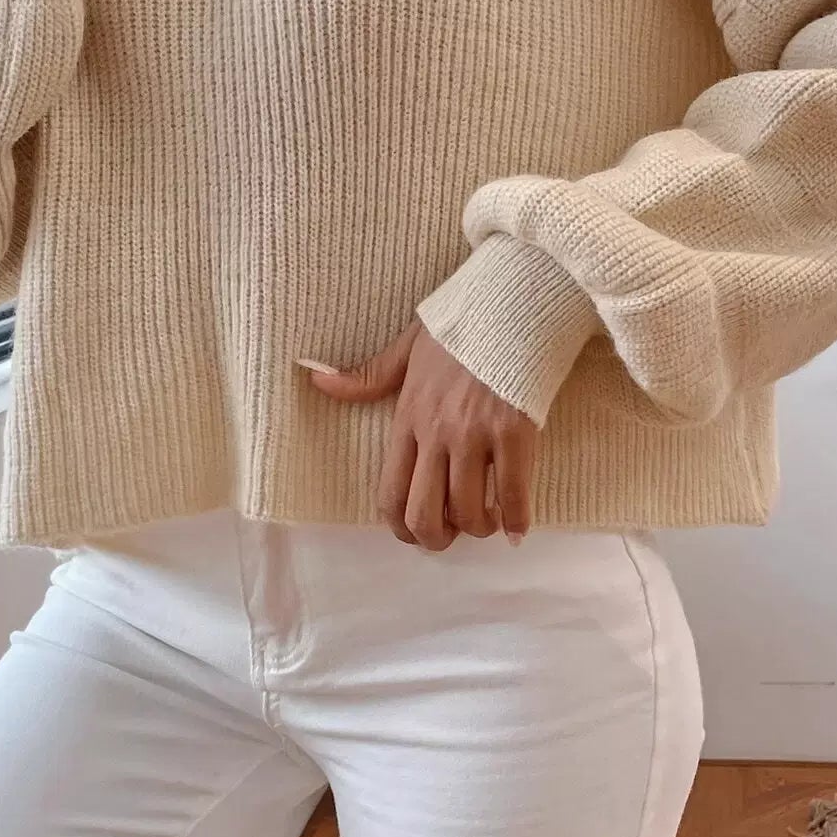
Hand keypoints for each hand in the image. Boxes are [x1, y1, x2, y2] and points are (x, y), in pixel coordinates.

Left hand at [304, 322, 537, 551]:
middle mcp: (436, 433)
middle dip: (438, 539)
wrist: (512, 297)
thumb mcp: (407, 347)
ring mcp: (475, 434)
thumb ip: (368, 376)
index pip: (390, 492)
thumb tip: (318, 381)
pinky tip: (518, 528)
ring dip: (480, 527)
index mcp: (407, 417)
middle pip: (426, 514)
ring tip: (489, 521)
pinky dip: (517, 520)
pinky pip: (514, 493)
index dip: (401, 527)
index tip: (416, 533)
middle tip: (454, 535)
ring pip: (470, 511)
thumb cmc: (463, 323)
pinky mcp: (515, 431)